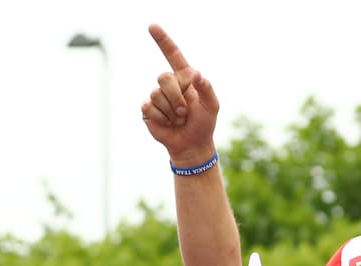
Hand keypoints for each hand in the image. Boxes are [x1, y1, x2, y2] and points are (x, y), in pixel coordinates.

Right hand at [141, 24, 219, 165]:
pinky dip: (162, 118)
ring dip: (171, 110)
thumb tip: (196, 73)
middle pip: (164, 77)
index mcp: (185, 78)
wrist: (192, 145)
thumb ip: (207, 89)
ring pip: (156, 94)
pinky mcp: (148, 109)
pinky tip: (168, 123)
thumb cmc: (204, 124)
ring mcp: (157, 95)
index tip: (152, 26)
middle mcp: (170, 84)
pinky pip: (149, 107)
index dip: (162, 40)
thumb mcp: (212, 107)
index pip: (173, 54)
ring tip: (179, 119)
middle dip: (177, 96)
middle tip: (185, 112)